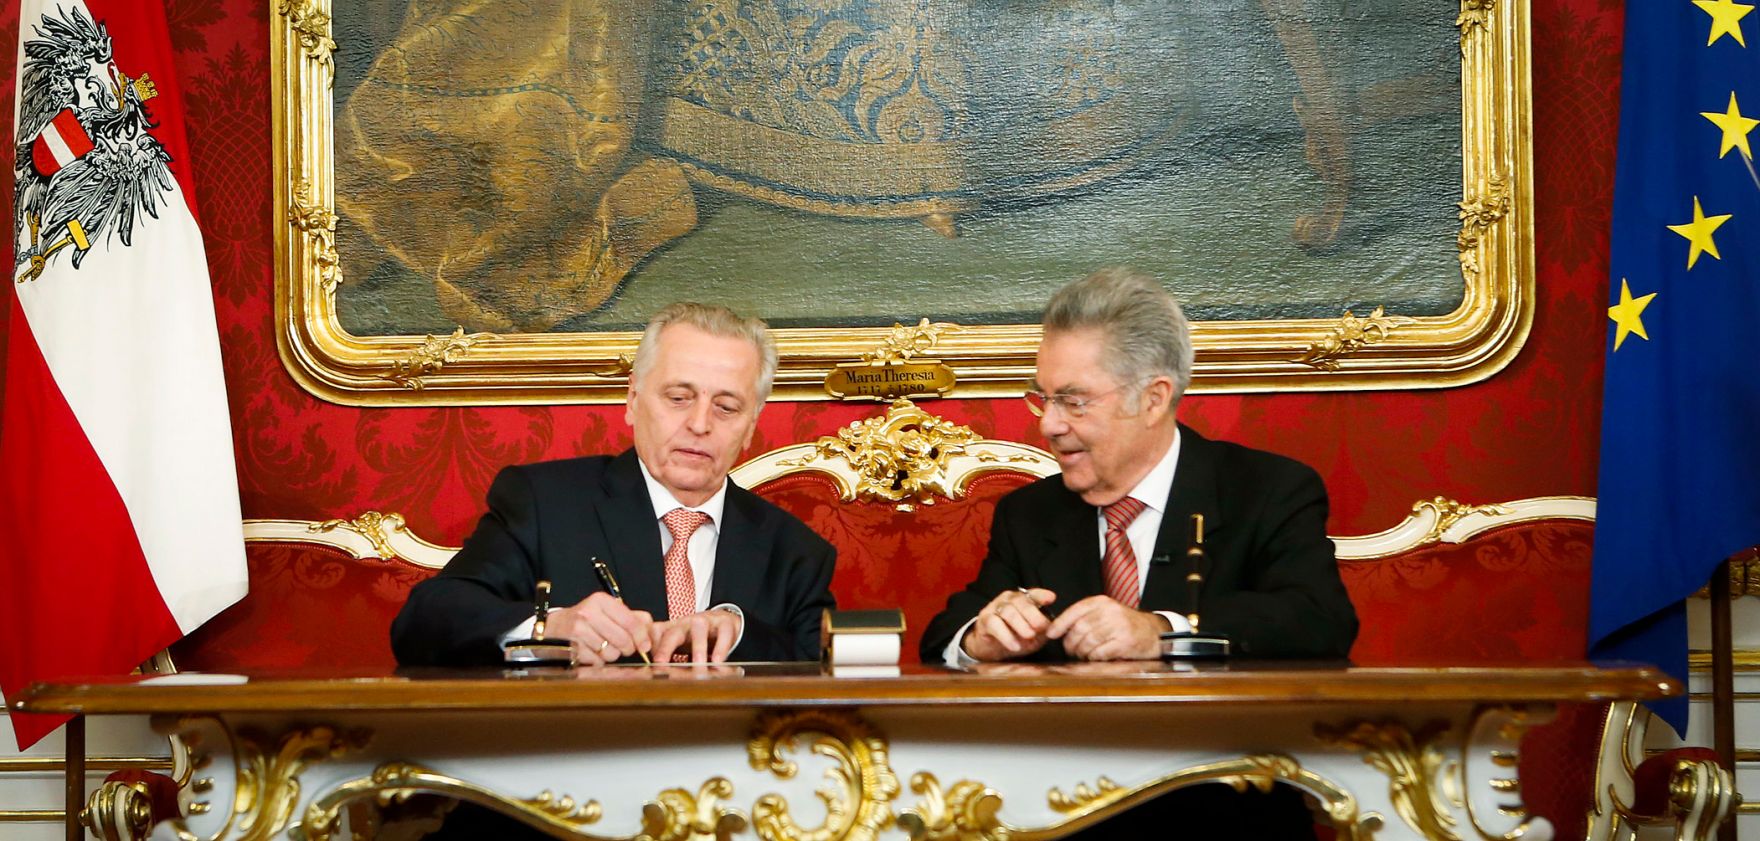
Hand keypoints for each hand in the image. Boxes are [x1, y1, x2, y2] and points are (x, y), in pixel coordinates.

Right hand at [545, 592, 653, 665]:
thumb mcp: (606, 610)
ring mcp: (578, 631)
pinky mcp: (572, 647)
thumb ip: (631, 616)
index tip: (645, 646)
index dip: (642, 637)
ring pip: (611, 653)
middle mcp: (588, 613)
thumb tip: (649, 629)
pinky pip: (597, 661)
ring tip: (602, 646)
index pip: (631, 622)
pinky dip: (598, 660)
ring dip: (611, 654)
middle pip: (624, 640)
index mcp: (601, 601)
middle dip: (627, 648)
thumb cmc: (585, 619)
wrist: (554, 627)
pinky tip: (591, 651)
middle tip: (623, 647)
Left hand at [651, 608, 742, 662]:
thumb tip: (649, 668)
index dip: (651, 647)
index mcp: (674, 628)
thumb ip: (664, 650)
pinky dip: (721, 647)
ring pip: (699, 628)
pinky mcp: (725, 624)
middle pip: (674, 632)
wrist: (724, 621)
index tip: (649, 663)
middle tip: (661, 662)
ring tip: (698, 663)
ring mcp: (706, 621)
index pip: (657, 634)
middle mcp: (688, 623)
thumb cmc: (696, 636)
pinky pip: (723, 633)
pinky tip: (718, 661)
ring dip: (698, 646)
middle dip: (667, 647)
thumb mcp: (679, 641)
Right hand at [959, 588, 1056, 661]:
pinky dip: (1006, 636)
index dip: (1041, 595)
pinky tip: (1014, 646)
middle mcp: (1007, 600)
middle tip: (1039, 627)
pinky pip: (994, 624)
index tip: (1051, 599)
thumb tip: (1052, 629)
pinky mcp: (984, 620)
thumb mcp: (1034, 636)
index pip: (1032, 594)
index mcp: (1022, 600)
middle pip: (1020, 601)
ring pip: (1008, 611)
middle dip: (1032, 614)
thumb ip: (1042, 631)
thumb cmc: (1015, 638)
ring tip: (1029, 636)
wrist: (991, 649)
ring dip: (1020, 624)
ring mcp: (994, 608)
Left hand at [1046, 596, 1169, 660]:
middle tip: (1071, 651)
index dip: (1060, 624)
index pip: (1075, 611)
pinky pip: (1099, 653)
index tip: (1051, 634)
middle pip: (1079, 630)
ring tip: (1084, 655)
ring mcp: (1118, 626)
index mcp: (1102, 602)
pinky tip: (1097, 657)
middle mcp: (1110, 611)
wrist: (1153, 632)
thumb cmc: (1125, 624)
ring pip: (1088, 642)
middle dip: (1071, 643)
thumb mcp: (1106, 612)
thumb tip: (1057, 629)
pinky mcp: (1125, 642)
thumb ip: (1085, 616)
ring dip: (1082, 653)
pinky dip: (1094, 658)